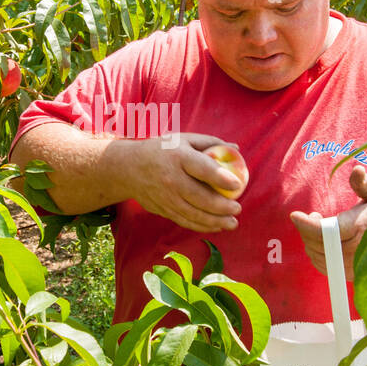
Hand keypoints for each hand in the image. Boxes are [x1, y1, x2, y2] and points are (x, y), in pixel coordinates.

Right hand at [127, 133, 244, 232]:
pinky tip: (216, 226)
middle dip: (221, 206)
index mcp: (178, 156)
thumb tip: (236, 148)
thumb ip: (210, 143)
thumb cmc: (163, 150)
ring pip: (193, 214)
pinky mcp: (162, 209)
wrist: (129, 168)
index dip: (220, 177)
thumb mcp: (184, 139)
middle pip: (199, 197)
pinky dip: (201, 226)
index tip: (237, 185)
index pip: (202, 168)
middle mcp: (171, 178)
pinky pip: (184, 221)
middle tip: (237, 209)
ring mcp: (165, 197)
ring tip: (232, 223)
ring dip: (215, 221)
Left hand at [291, 166, 366, 278]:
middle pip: (318, 244)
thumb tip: (356, 170)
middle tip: (313, 215)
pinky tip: (324, 241)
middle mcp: (357, 249)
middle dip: (308, 229)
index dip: (307, 224)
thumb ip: (364, 184)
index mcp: (361, 227)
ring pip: (319, 256)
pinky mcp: (351, 275)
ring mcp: (354, 265)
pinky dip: (318, 253)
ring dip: (311, 241)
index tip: (295, 215)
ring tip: (320, 226)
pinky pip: (325, 266)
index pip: (327, 231)